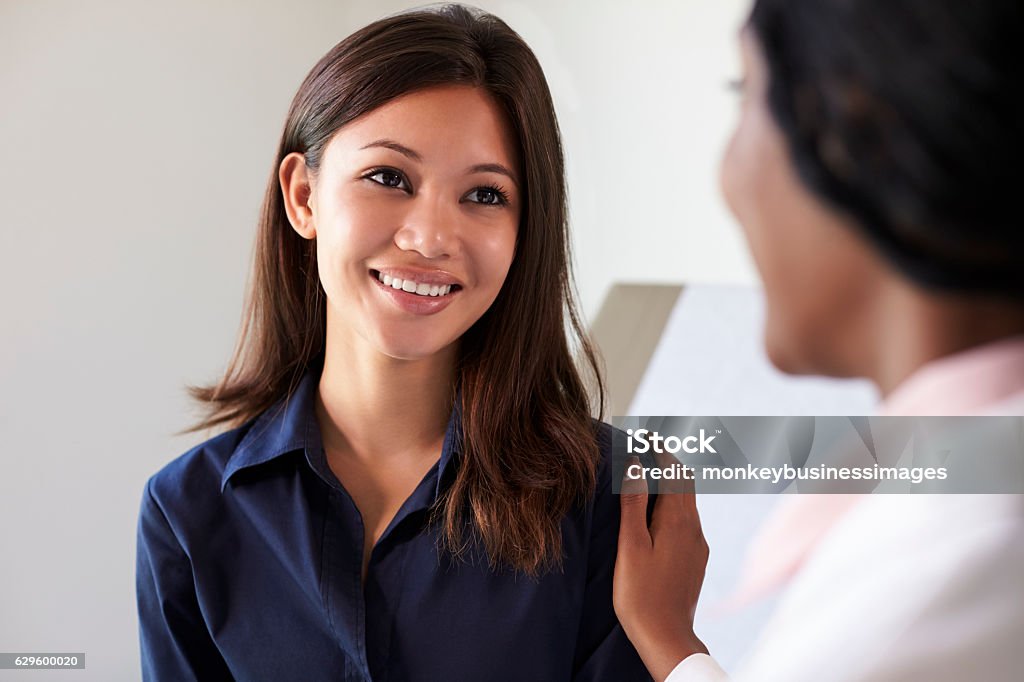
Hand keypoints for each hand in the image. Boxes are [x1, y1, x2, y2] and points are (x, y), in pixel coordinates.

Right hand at [613, 454, 709, 681]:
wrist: (667, 637)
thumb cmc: (641, 594)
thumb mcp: (630, 545)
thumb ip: (633, 502)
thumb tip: (634, 463)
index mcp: (677, 519)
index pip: (673, 471)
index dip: (660, 450)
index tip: (646, 435)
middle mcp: (693, 528)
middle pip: (686, 483)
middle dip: (668, 463)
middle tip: (648, 448)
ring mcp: (698, 545)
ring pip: (688, 503)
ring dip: (672, 485)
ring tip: (650, 477)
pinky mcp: (696, 560)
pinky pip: (688, 521)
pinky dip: (674, 506)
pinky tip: (660, 516)